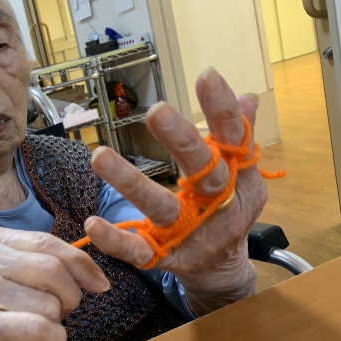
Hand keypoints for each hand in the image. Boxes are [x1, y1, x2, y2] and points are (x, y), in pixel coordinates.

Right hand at [0, 224, 109, 340]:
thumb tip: (90, 271)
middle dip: (71, 296)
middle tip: (61, 312)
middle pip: (54, 270)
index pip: (48, 243)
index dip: (82, 264)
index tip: (98, 284)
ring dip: (55, 322)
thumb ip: (33, 261)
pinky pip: (35, 328)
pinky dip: (51, 338)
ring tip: (35, 326)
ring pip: (49, 303)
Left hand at [85, 67, 265, 315]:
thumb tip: (248, 97)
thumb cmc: (228, 210)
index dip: (223, 108)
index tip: (207, 75)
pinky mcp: (164, 257)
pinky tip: (92, 224)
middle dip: (181, 140)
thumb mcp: (241, 175)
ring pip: (160, 206)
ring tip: (99, 157)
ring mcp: (188, 232)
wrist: (221, 265)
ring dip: (129, 182)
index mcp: (235, 177)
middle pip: (200, 168)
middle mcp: (215, 204)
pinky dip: (114, 240)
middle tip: (157, 111)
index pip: (232, 137)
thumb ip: (239, 137)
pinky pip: (137, 250)